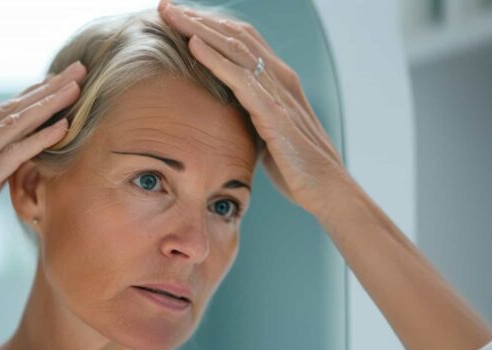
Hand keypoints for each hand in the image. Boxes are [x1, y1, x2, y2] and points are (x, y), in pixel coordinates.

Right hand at [0, 61, 86, 282]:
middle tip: (76, 68)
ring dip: (47, 104)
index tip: (56, 82)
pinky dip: (39, 139)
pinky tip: (63, 127)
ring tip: (76, 88)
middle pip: (9, 110)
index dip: (29, 96)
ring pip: (12, 124)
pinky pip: (12, 155)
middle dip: (45, 88)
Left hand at [158, 0, 353, 217]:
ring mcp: (278, 92)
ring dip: (199, 29)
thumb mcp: (266, 133)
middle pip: (233, 36)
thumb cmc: (296, 166)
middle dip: (197, 18)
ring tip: (171, 14)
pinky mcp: (273, 113)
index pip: (239, 41)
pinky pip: (240, 78)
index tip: (178, 17)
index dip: (208, 26)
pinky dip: (215, 59)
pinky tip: (193, 44)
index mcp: (277, 80)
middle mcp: (279, 77)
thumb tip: (224, 117)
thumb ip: (249, 116)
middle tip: (165, 5)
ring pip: (234, 48)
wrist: (326, 189)